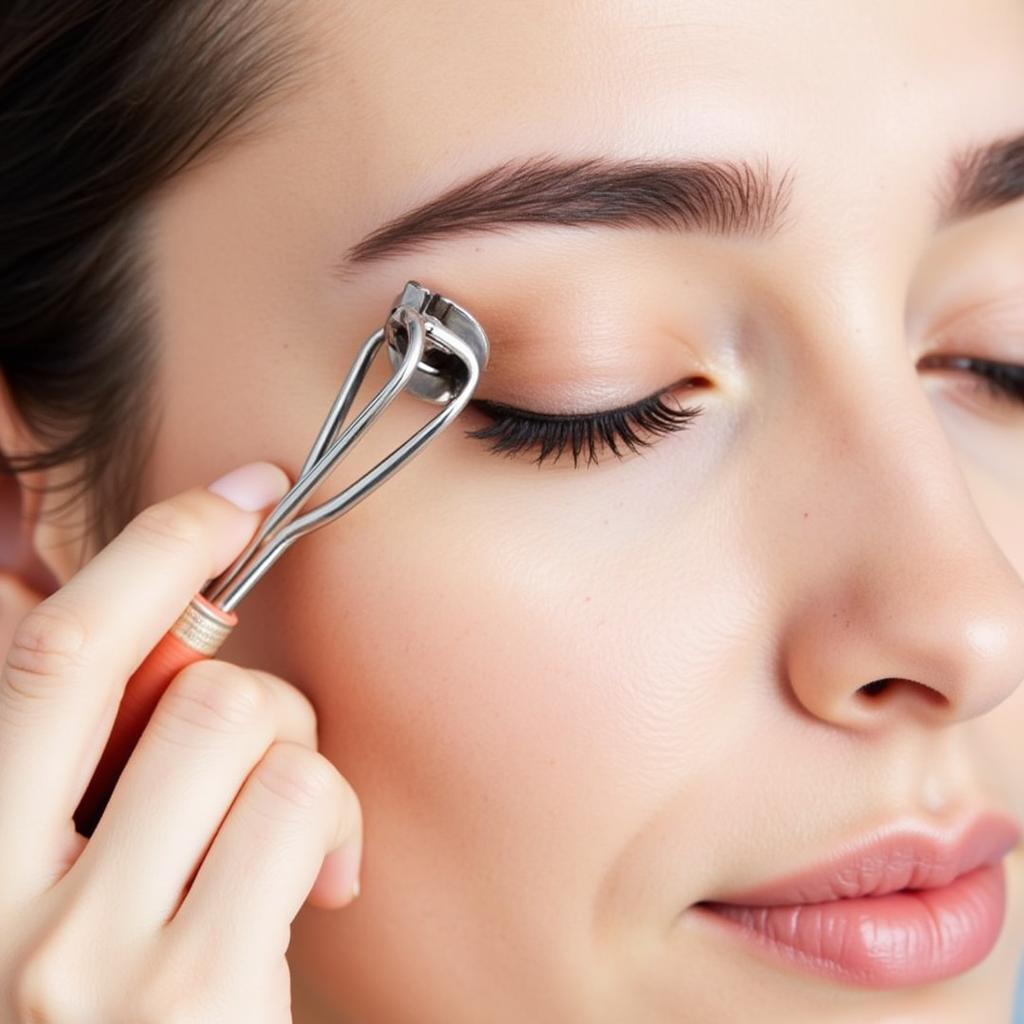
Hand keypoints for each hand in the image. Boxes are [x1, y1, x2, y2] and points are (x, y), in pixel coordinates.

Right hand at [0, 465, 362, 1022]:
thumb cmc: (97, 1011)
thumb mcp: (53, 880)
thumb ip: (79, 770)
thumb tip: (134, 638)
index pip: (43, 655)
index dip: (147, 547)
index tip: (231, 496)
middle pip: (140, 669)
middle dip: (214, 588)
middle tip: (254, 567)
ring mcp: (88, 957)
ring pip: (236, 723)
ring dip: (289, 739)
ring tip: (289, 808)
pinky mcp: (193, 994)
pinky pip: (289, 807)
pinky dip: (322, 813)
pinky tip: (315, 879)